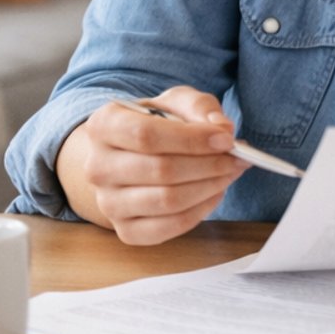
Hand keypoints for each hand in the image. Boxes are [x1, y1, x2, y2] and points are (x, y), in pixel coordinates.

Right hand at [56, 87, 247, 245]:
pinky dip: (201, 210)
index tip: (226, 139)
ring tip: (229, 172)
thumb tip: (222, 129)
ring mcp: (108, 203)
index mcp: (103, 125)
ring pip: (168, 201)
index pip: (147, 136)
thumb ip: (200, 107)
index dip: (192, 139)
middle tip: (237, 158)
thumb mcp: (175, 102)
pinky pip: (170, 226)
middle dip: (209, 164)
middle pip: (161, 170)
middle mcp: (97, 166)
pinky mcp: (125, 231)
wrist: (129, 155)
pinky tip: (214, 192)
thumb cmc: (155, 124)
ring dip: (210, 187)